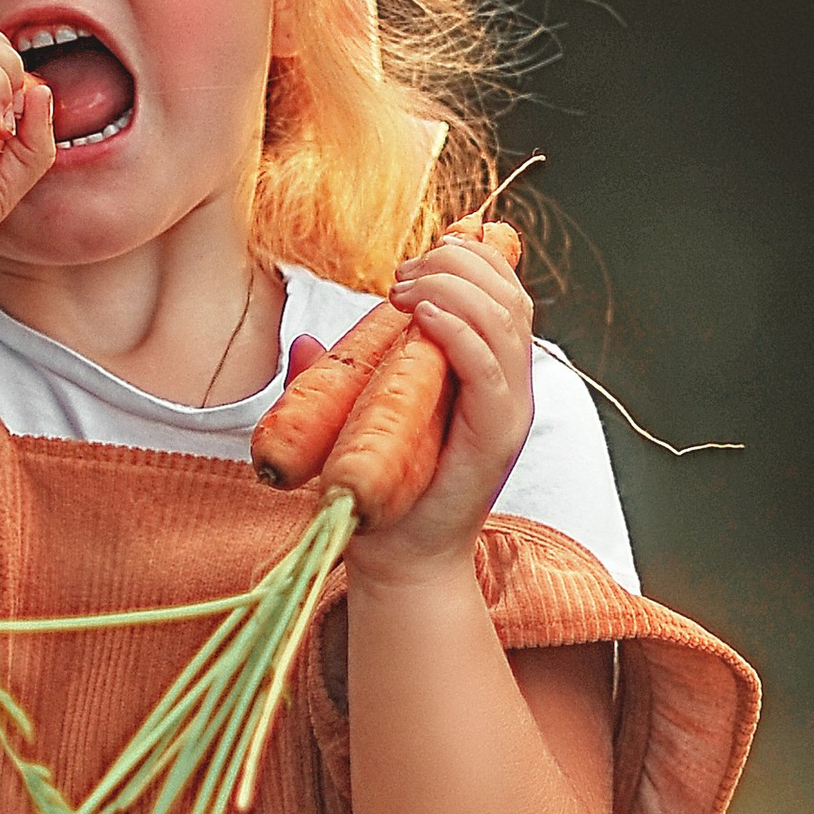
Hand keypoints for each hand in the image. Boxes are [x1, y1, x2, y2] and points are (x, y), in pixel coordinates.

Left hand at [347, 235, 535, 576]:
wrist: (396, 560)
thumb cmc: (381, 492)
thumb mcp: (357, 417)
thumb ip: (342, 375)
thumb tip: (304, 340)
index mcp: (488, 371)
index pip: (501, 290)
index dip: (469, 255)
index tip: (418, 253)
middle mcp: (508, 385)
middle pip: (509, 293)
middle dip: (458, 263)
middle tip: (402, 273)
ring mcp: (507, 410)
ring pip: (505, 320)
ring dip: (453, 287)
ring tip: (404, 289)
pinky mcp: (495, 436)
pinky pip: (489, 368)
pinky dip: (459, 331)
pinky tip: (421, 315)